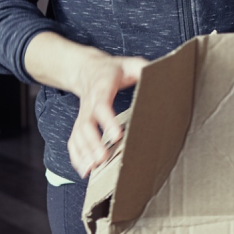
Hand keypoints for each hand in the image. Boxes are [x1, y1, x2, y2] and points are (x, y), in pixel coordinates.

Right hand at [68, 54, 146, 177]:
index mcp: (102, 87)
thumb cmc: (113, 69)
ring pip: (77, 135)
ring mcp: (82, 114)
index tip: (117, 136)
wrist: (86, 69)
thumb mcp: (130, 63)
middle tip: (103, 158)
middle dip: (93, 143)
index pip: (102, 105)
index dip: (108, 121)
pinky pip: (73, 140)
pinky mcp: (79, 123)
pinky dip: (76, 156)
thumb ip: (143, 68)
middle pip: (86, 124)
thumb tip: (160, 75)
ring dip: (83, 153)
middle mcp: (89, 102)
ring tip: (92, 169)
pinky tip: (84, 170)